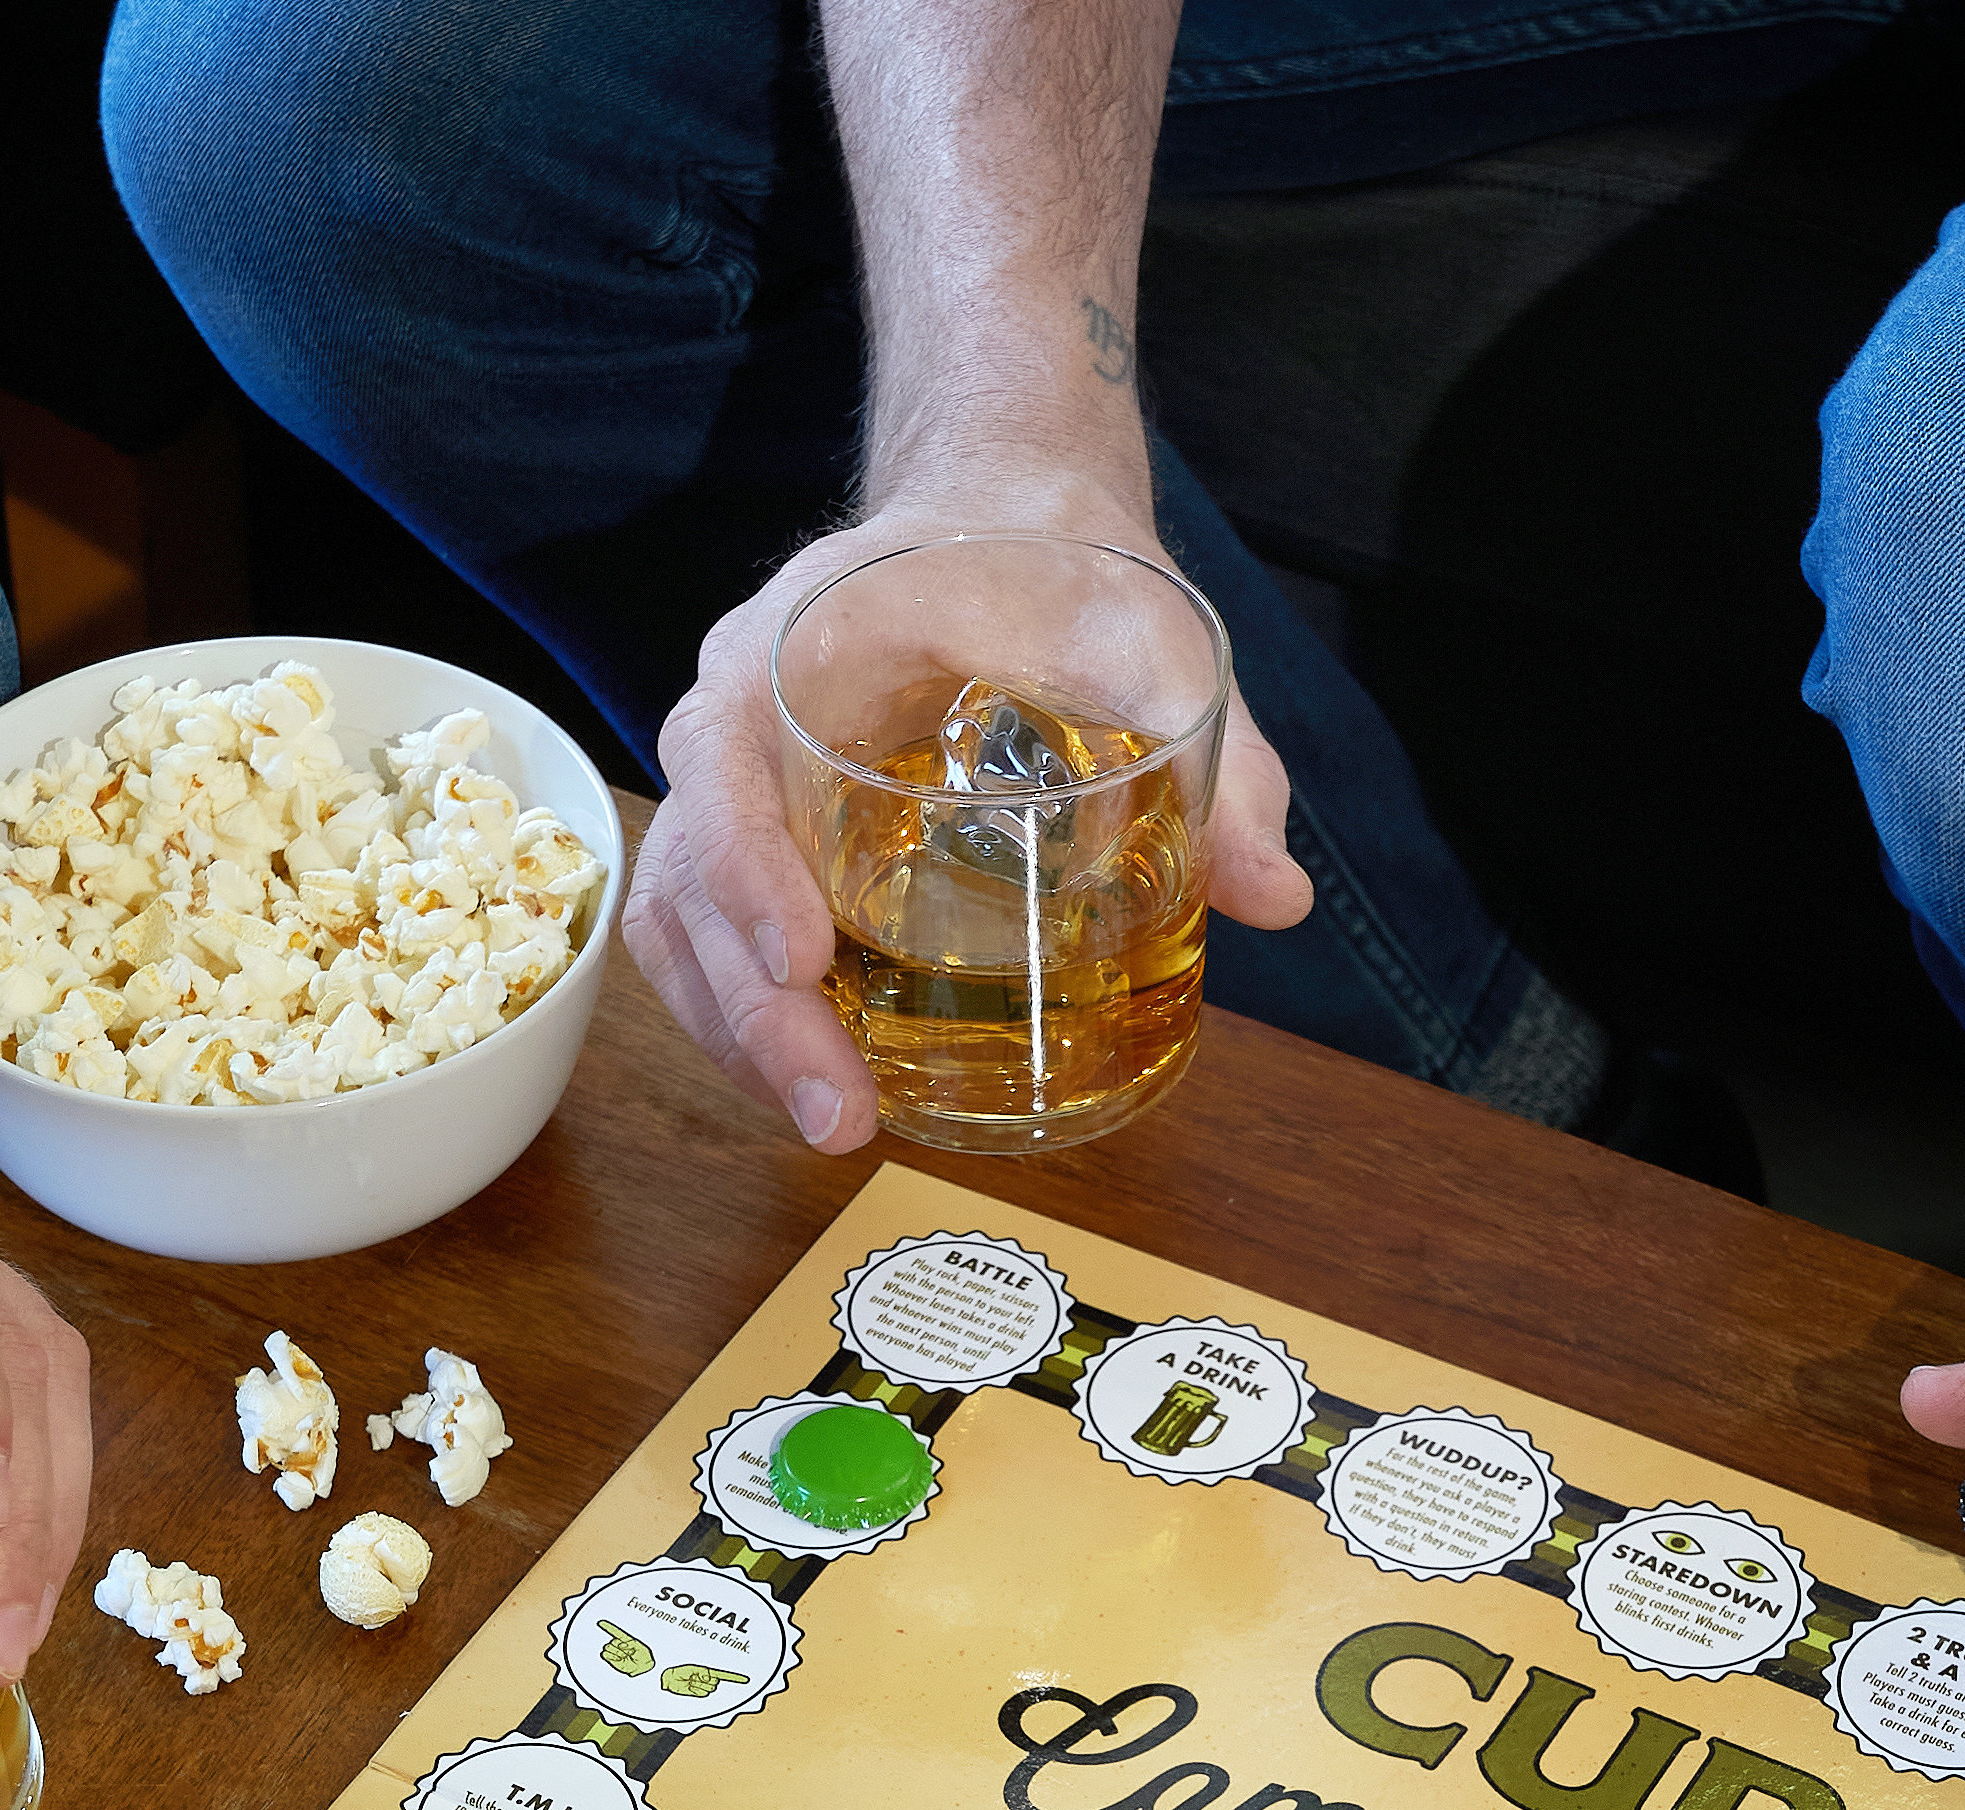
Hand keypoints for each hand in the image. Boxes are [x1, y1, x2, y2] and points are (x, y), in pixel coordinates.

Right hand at [626, 491, 1311, 1152]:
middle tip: (839, 1115)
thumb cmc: (1061, 572)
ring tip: (838, 1127)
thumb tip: (1278, 898)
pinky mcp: (769, 849)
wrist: (1011, 526)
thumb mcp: (1151, 643)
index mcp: (801, 641)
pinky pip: (715, 946)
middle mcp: (744, 719)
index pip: (724, 754)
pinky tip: (820, 1090)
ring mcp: (745, 791)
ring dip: (742, 1044)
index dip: (746, 866)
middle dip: (754, 1015)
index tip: (805, 960)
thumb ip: (1218, 760)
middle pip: (693, 877)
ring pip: (686, 928)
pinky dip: (748, 1028)